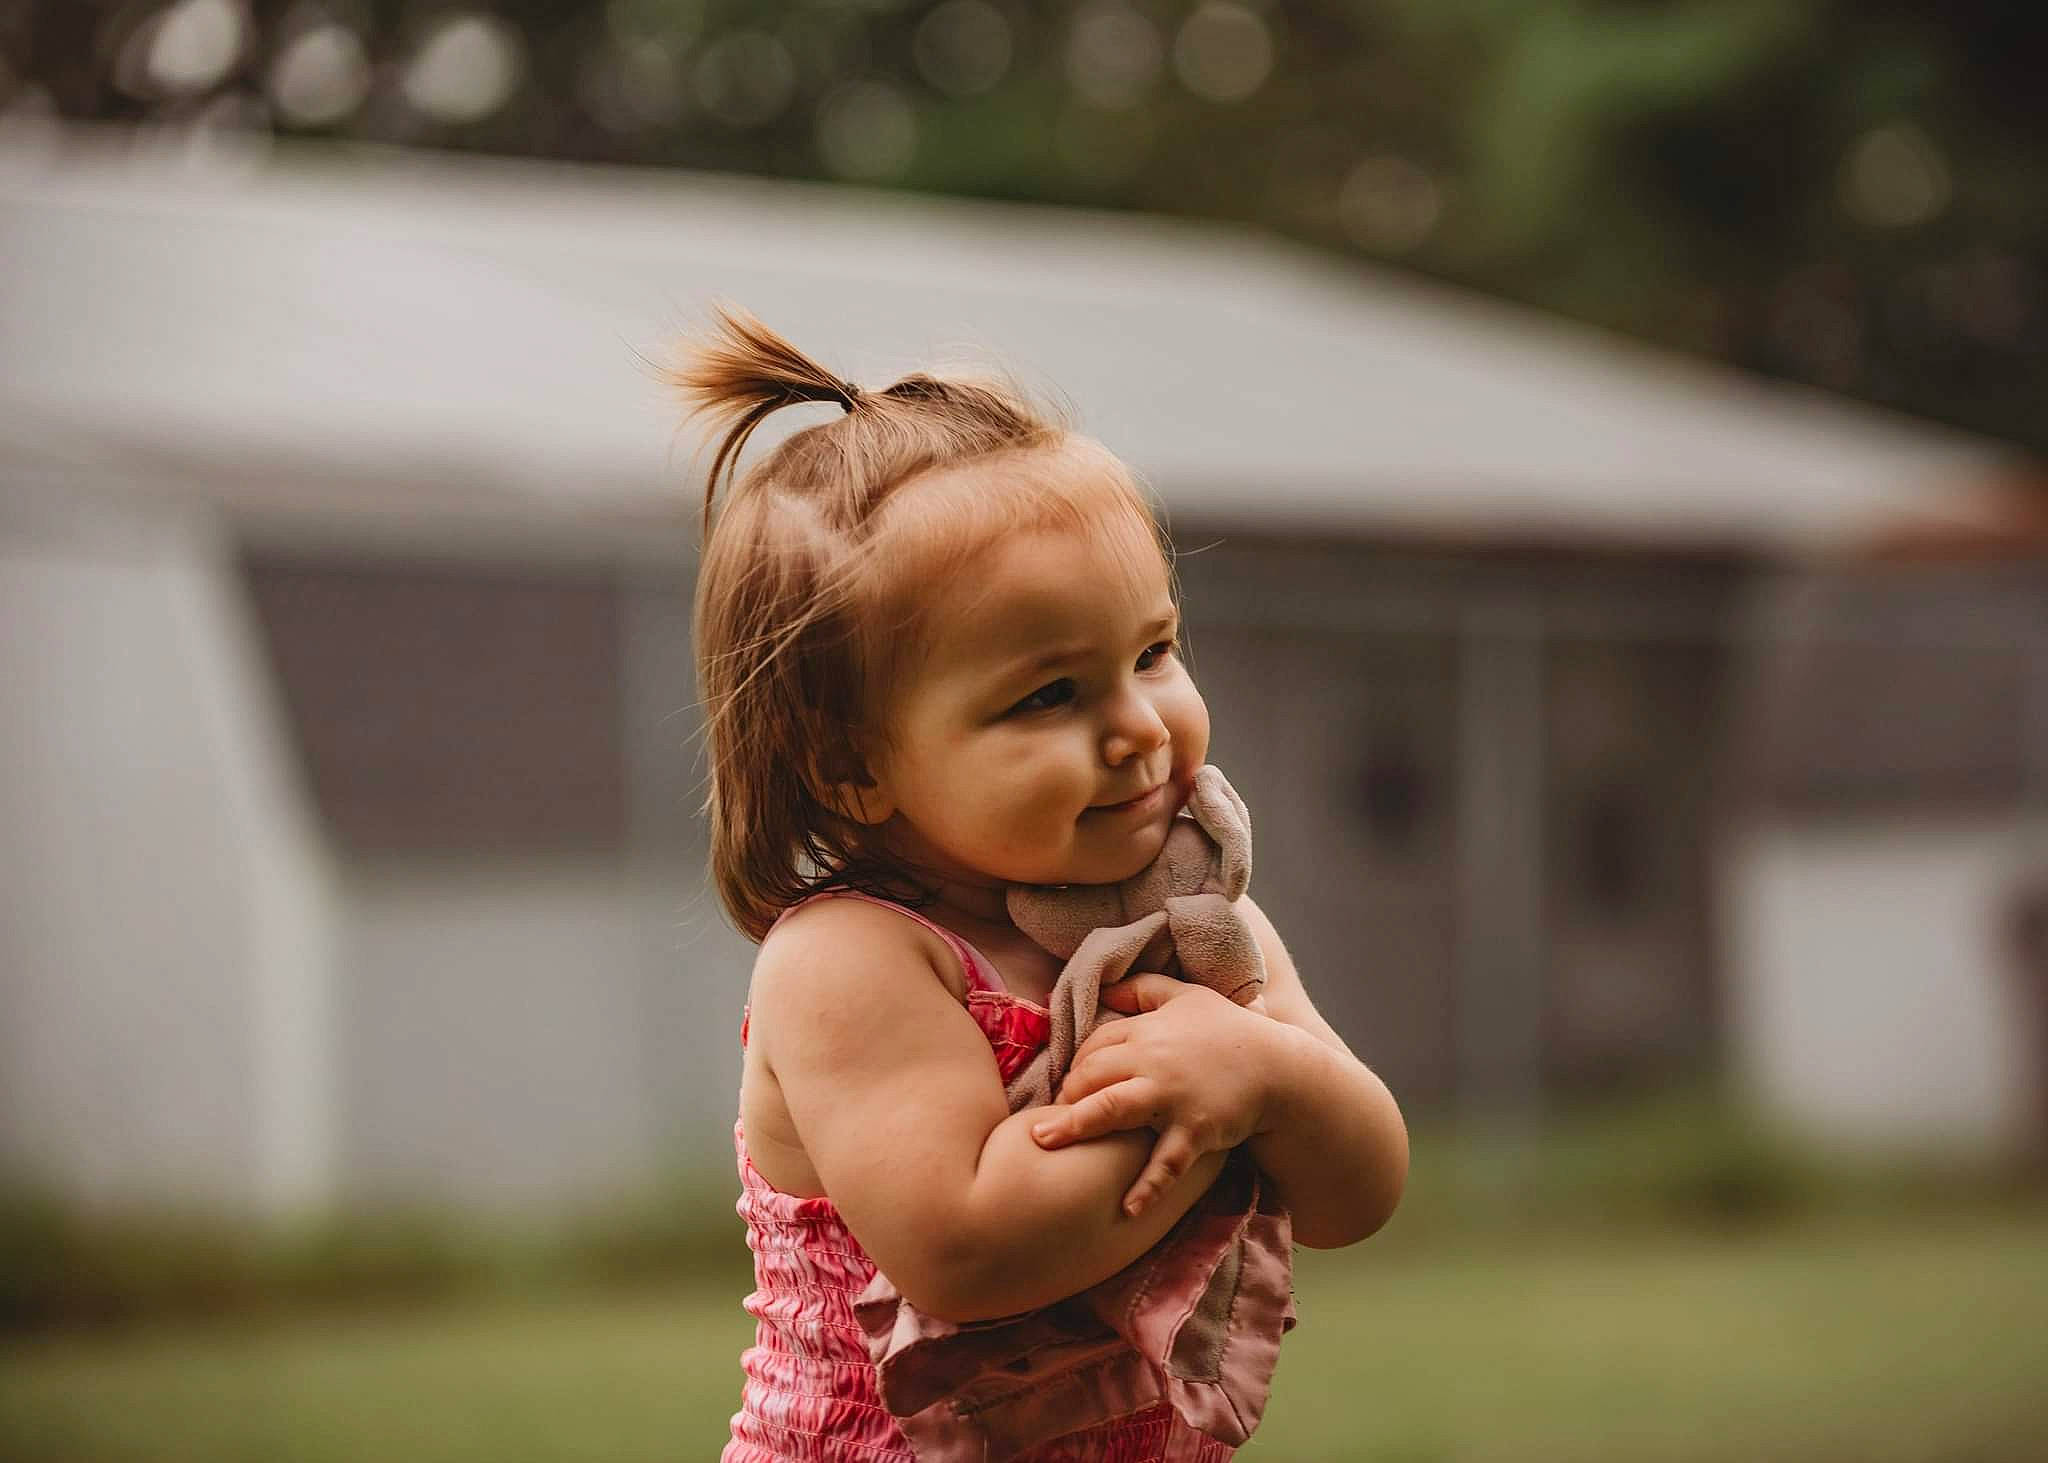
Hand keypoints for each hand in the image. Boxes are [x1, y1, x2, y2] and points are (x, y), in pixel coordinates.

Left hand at [1029, 974, 1279, 1216]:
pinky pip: (1165, 1162)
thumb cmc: (1230, 1031)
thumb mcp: (1188, 997)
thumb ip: (1144, 988)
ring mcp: (1172, 1097)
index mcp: (1148, 1030)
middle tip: (1050, 1118)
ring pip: (1111, 1109)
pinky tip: (1127, 1209)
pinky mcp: (1195, 1130)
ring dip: (1074, 1127)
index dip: (1076, 1064)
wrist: (1280, 1069)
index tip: (1068, 1086)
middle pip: (1091, 1075)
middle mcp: (1152, 1061)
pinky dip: (1147, 1187)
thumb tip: (1106, 987)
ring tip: (1042, 1141)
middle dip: (1065, 1095)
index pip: (1095, 1045)